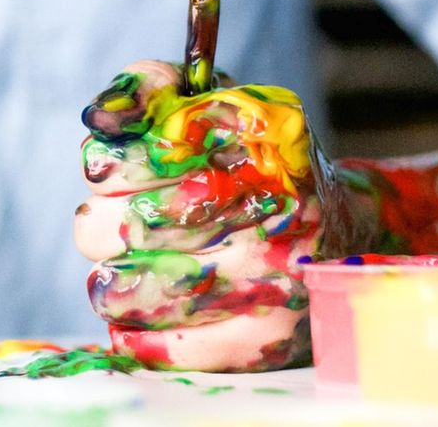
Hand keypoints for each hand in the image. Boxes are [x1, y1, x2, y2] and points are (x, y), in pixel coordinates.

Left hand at [73, 60, 361, 371]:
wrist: (340, 227)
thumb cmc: (246, 160)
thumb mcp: (207, 103)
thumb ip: (146, 90)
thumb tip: (97, 116)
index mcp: (255, 137)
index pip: (140, 155)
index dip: (106, 167)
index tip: (105, 173)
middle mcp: (271, 206)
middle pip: (127, 225)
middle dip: (101, 224)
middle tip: (117, 224)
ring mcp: (272, 276)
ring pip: (136, 290)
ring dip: (112, 282)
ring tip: (122, 270)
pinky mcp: (268, 337)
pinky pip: (172, 347)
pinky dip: (136, 334)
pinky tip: (133, 318)